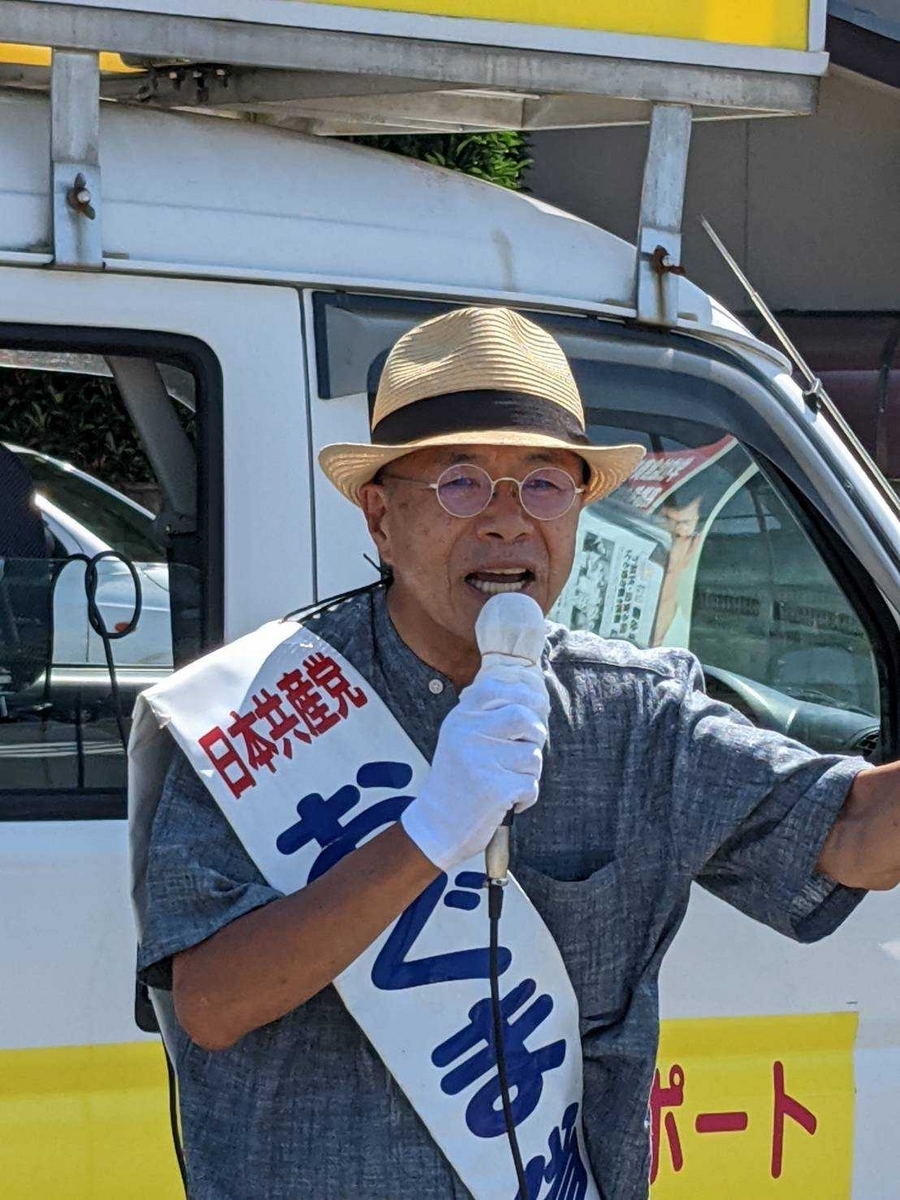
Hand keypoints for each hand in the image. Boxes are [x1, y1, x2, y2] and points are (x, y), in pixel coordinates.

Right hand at [401, 661, 548, 871]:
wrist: (436, 826)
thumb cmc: (457, 782)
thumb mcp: (460, 739)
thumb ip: (488, 718)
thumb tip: (536, 702)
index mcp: (459, 719)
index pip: (495, 689)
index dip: (523, 695)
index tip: (535, 707)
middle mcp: (467, 734)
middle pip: (523, 717)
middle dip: (536, 734)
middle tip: (527, 750)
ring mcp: (480, 761)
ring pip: (532, 755)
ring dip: (530, 772)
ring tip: (508, 782)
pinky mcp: (494, 788)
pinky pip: (531, 785)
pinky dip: (527, 797)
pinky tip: (508, 801)